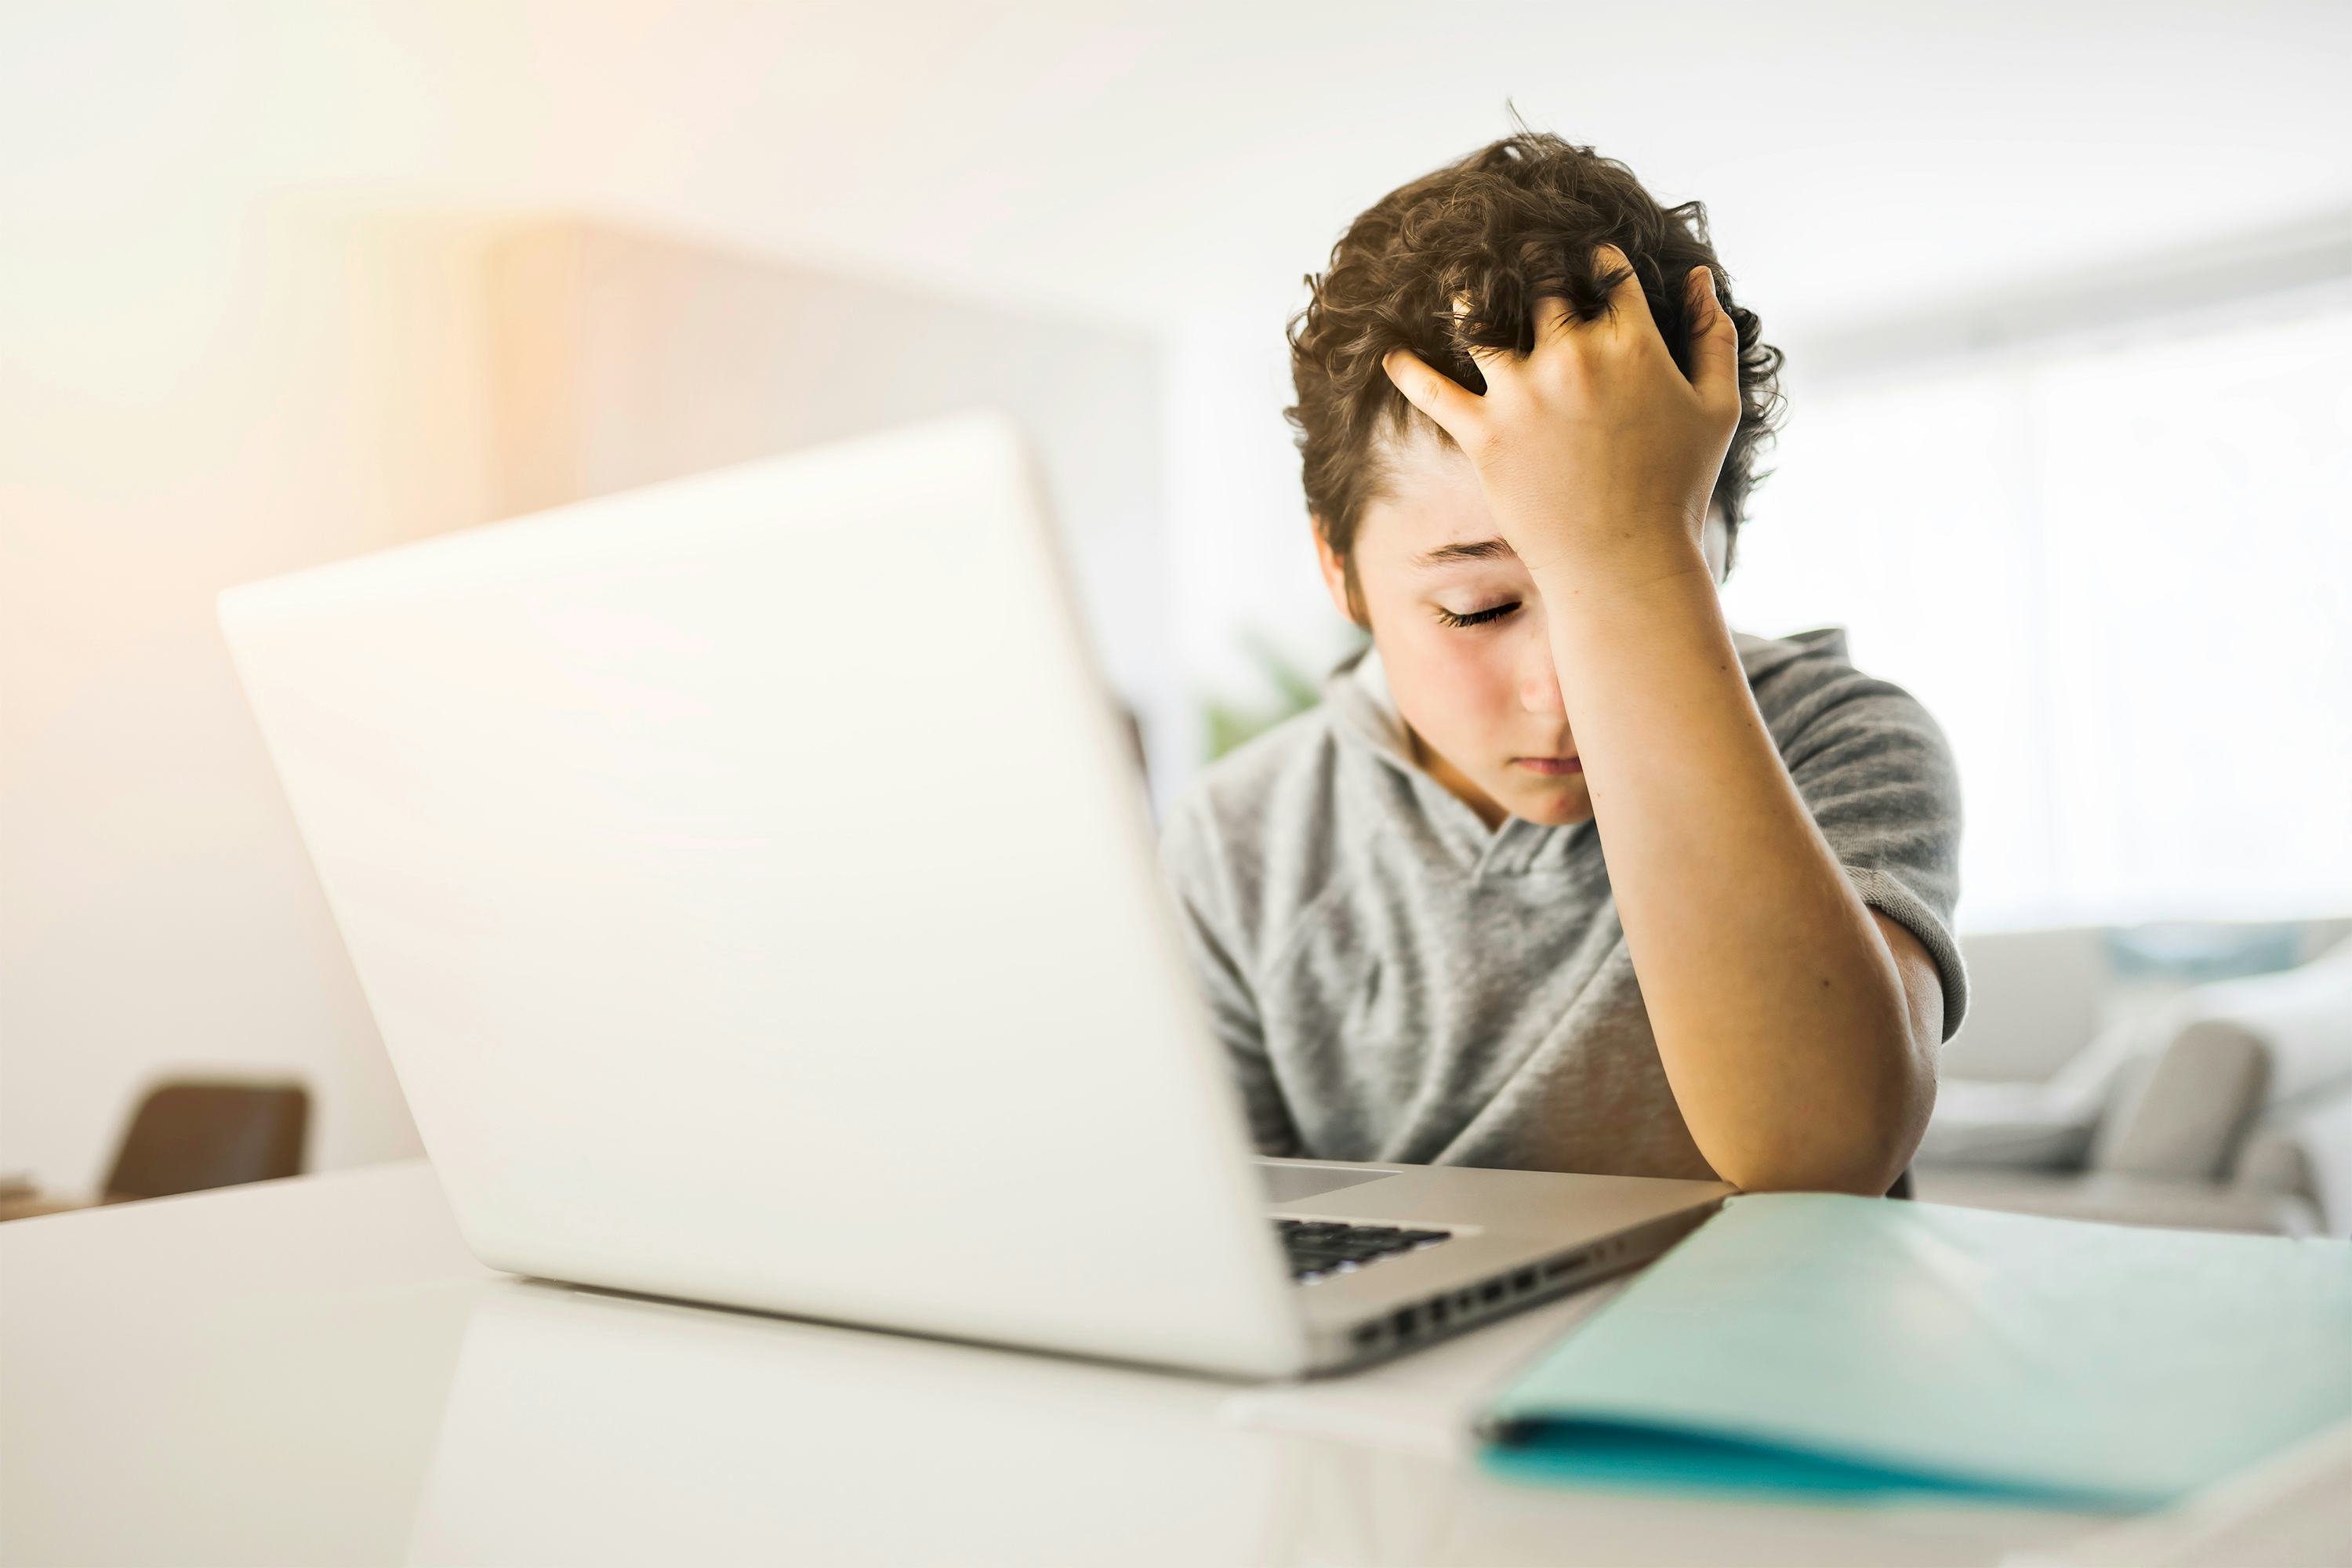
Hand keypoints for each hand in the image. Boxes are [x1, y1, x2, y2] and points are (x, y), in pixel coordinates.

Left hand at [1381, 248, 1740, 588]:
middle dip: (1532, 268)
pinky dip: (1407, 370)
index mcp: (1634, 344)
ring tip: (1460, 289)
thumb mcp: (1718, 408)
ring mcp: (1525, 394)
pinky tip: (1391, 354)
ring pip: (1480, 321)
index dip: (1594, 257)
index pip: (1607, 271)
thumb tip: (1696, 275)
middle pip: (1542, 285)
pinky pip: (1432, 390)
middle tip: (1516, 256)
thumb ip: (1713, 334)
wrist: (1627, 564)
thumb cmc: (1677, 489)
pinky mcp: (1485, 434)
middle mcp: (1576, 357)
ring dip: (1468, 300)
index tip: (1583, 258)